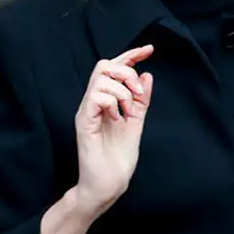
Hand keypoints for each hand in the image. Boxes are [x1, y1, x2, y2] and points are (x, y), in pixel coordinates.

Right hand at [74, 45, 153, 213]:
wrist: (108, 184)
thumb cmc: (118, 158)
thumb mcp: (136, 123)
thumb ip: (141, 100)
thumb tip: (147, 74)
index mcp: (105, 101)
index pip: (114, 68)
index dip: (131, 55)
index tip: (149, 49)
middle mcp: (93, 102)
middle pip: (104, 65)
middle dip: (126, 71)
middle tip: (138, 94)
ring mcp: (87, 111)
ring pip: (101, 79)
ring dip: (123, 91)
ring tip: (128, 112)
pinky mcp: (84, 122)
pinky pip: (96, 97)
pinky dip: (112, 103)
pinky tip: (118, 118)